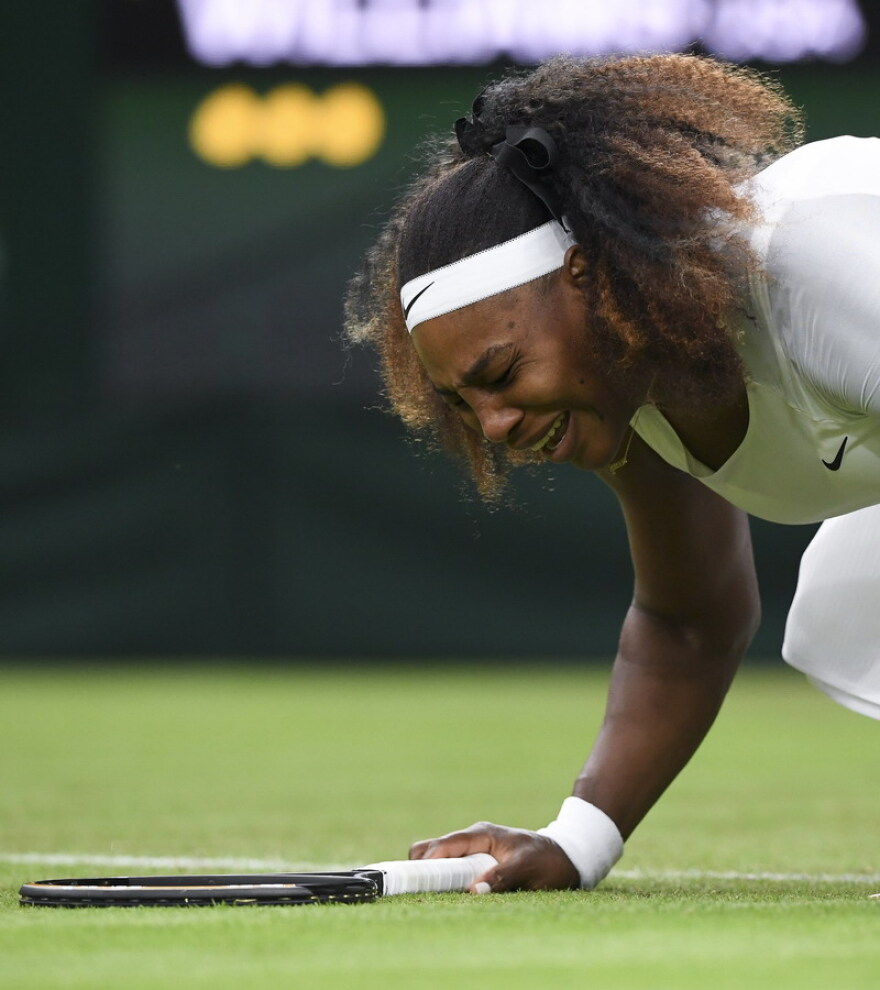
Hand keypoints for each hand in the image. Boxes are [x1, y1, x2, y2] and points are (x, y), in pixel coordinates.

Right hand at [409, 821, 579, 892]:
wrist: (567, 855)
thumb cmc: (549, 859)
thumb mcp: (528, 868)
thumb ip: (501, 877)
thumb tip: (473, 891)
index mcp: (481, 835)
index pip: (444, 845)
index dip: (425, 861)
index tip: (409, 878)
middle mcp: (472, 839)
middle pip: (431, 848)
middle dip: (421, 867)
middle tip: (418, 891)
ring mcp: (472, 849)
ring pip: (437, 858)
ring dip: (431, 875)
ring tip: (430, 896)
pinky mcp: (475, 861)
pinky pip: (449, 868)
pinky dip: (441, 879)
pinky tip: (444, 895)